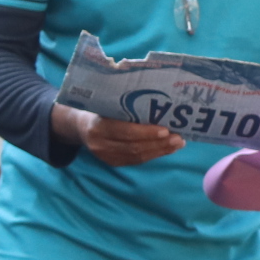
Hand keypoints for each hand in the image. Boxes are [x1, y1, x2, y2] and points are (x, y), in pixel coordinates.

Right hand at [52, 105, 183, 166]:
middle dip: (159, 143)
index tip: (166, 129)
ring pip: (137, 156)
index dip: (146, 132)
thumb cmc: (99, 108)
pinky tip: (167, 149)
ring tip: (177, 143)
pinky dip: (154, 154)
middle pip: (134, 146)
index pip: (125, 131)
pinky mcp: (112, 162)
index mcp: (97, 125)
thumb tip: (158, 97)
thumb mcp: (106, 102)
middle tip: (178, 138)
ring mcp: (105, 156)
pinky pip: (136, 160)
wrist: (80, 126)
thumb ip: (124, 103)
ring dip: (160, 150)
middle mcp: (99, 143)